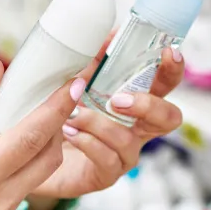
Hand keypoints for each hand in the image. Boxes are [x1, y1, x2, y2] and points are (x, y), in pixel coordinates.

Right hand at [0, 59, 83, 209]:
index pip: (30, 138)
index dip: (56, 107)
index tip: (75, 82)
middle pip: (49, 156)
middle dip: (61, 121)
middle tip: (62, 89)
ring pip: (43, 170)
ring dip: (50, 138)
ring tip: (43, 106)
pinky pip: (30, 180)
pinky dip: (34, 154)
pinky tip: (24, 130)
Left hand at [30, 47, 184, 198]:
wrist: (37, 155)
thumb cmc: (63, 115)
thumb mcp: (77, 84)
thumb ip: (93, 62)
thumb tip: (107, 35)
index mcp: (136, 102)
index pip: (166, 84)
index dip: (173, 70)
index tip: (169, 52)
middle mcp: (138, 129)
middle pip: (169, 118)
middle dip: (148, 105)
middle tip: (118, 99)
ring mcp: (125, 154)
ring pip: (129, 140)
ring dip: (99, 124)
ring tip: (73, 115)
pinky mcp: (106, 174)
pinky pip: (106, 160)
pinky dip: (87, 142)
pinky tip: (70, 132)